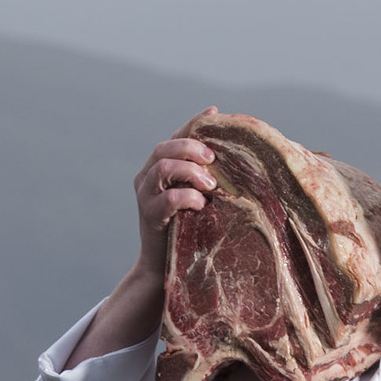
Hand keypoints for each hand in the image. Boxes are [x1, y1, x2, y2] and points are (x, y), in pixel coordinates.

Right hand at [132, 111, 220, 270]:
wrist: (163, 266)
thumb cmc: (188, 229)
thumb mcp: (199, 197)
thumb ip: (207, 176)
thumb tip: (235, 158)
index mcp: (159, 167)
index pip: (176, 136)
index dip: (194, 123)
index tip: (215, 114)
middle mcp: (147, 177)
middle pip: (165, 148)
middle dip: (191, 148)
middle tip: (213, 159)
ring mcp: (145, 196)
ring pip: (163, 167)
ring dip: (190, 171)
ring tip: (211, 185)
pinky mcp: (149, 215)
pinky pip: (168, 198)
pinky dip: (188, 197)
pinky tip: (202, 204)